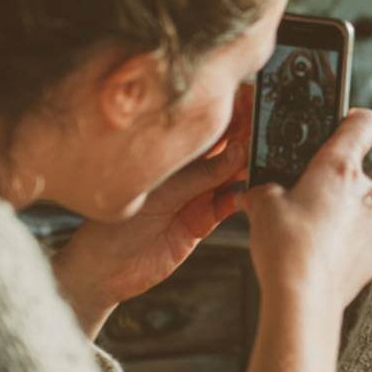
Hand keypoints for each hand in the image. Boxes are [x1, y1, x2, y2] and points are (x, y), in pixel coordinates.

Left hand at [53, 84, 253, 335]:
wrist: (103, 271)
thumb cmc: (112, 225)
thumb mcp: (160, 194)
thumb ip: (201, 174)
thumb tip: (239, 149)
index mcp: (166, 154)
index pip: (203, 127)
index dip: (228, 113)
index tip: (252, 101)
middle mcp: (182, 172)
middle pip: (223, 147)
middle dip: (246, 136)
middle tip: (268, 128)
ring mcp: (194, 196)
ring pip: (230, 174)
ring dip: (248, 166)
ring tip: (265, 157)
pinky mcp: (201, 221)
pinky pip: (228, 204)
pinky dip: (242, 197)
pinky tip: (252, 189)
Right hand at [238, 108, 371, 311]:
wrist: (303, 299)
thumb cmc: (284, 246)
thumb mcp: (261, 205)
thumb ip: (263, 189)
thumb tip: (257, 192)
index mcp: (338, 167)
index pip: (363, 124)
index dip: (352, 119)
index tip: (342, 123)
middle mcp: (364, 192)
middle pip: (352, 172)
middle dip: (328, 181)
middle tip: (298, 197)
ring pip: (355, 207)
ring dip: (336, 213)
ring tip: (304, 233)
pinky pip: (359, 238)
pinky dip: (343, 242)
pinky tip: (318, 255)